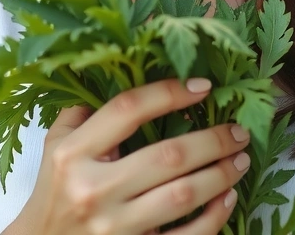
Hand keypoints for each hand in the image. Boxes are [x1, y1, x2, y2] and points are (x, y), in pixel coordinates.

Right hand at [6, 77, 250, 234]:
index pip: (127, 110)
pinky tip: (228, 198)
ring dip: (221, 174)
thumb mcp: (55, 145)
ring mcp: (115, 226)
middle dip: (213, 139)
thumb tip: (126, 74)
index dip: (169, 93)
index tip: (202, 86)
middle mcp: (93, 189)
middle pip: (167, 156)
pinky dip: (213, 218)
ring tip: (241, 158)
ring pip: (183, 195)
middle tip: (239, 130)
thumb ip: (83, 111)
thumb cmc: (53, 191)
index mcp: (73, 154)